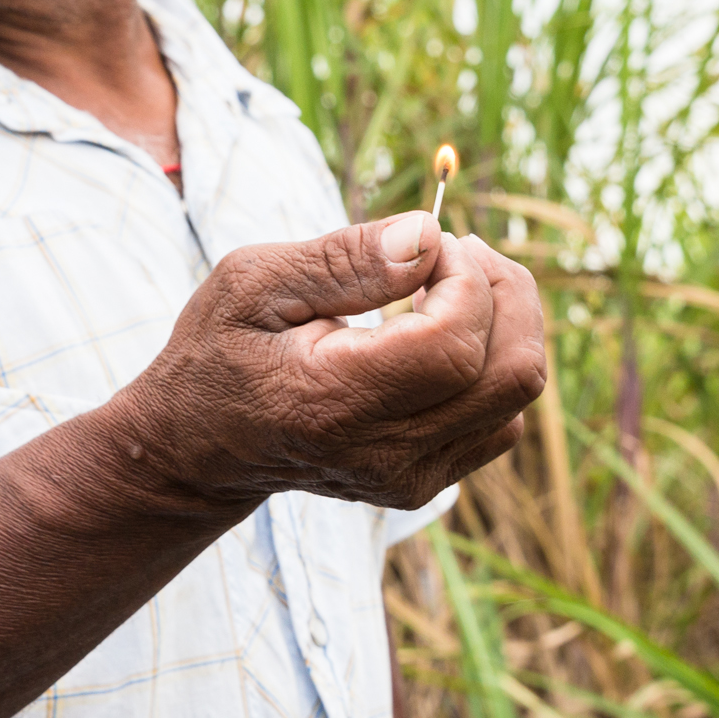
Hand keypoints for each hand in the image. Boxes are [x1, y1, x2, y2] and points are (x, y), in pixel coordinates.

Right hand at [113, 211, 545, 513]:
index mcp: (334, 402)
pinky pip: (501, 416)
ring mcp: (411, 477)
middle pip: (513, 373)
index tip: (428, 243)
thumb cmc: (220, 352)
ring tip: (445, 286)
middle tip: (455, 252)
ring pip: (517, 395)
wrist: (201, 448)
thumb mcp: (254, 283)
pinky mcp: (426, 482)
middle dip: (505, 291)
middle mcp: (384, 454)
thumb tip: (428, 235)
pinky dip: (490, 361)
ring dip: (503, 323)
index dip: (465, 277)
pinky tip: (439, 332)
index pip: (456, 343)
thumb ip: (343, 259)